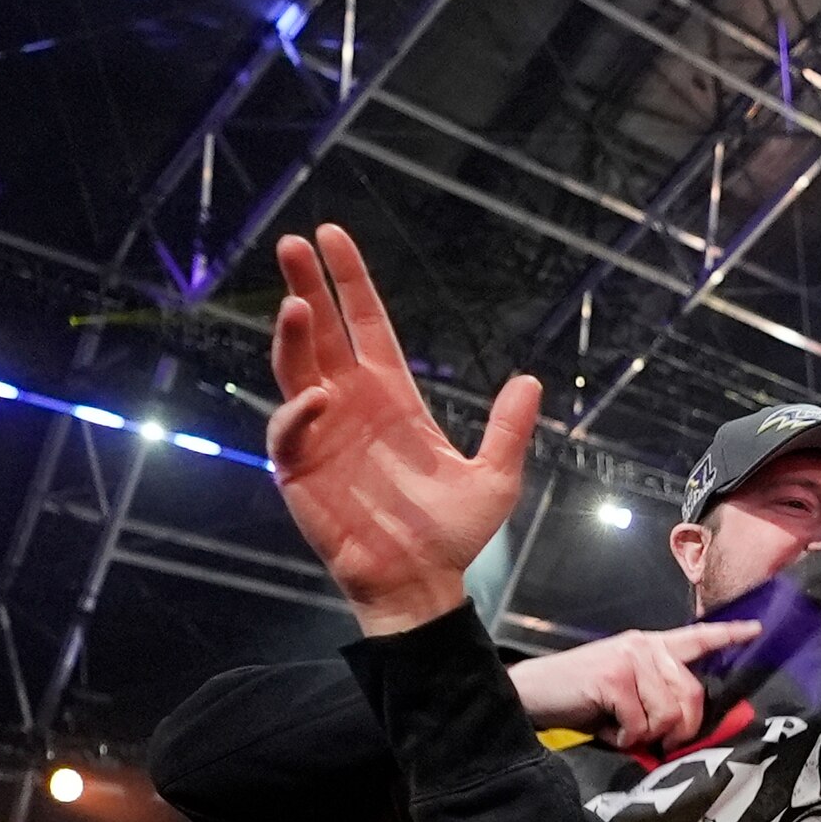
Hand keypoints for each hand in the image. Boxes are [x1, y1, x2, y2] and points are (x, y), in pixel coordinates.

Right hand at [264, 224, 537, 633]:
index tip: (332, 237)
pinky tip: (317, 398)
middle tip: (294, 244)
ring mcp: (322, 433)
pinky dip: (298, 412)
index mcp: (393, 396)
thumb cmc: (450, 534)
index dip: (350, 282)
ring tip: (295, 304)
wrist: (422, 584)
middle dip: (306, 286)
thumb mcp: (494, 479)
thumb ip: (508, 430)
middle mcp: (351, 404)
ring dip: (292, 336)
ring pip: (295, 369)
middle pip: (323, 332)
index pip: (366, 324)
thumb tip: (531, 381)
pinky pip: (289, 431)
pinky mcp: (300, 469)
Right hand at [511, 620, 760, 753]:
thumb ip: (657, 696)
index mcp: (649, 646)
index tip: (756, 630)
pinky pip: (641, 724)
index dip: (728, 635)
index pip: (696, 637)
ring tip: (621, 726)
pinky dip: (624, 737)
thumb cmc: (580, 700)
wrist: (531, 695)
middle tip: (655, 739)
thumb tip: (688, 725)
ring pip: (669, 714)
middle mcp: (643, 646)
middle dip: (680, 729)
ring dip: (647, 734)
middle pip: (692, 695)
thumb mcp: (626, 693)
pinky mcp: (614, 678)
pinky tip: (607, 728)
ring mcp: (629, 659)